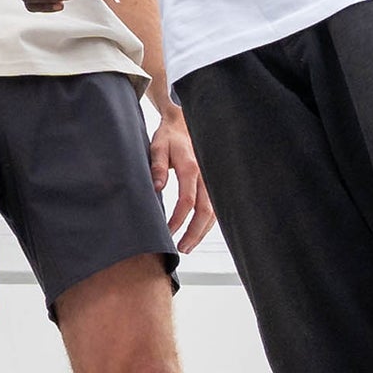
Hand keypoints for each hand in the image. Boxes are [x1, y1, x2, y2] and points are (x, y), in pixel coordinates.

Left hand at [150, 106, 216, 252]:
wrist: (185, 123)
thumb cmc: (168, 137)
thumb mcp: (157, 147)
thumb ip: (157, 167)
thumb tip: (156, 188)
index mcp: (191, 168)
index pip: (187, 201)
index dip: (179, 219)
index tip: (168, 232)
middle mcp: (206, 175)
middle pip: (205, 210)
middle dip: (194, 232)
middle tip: (182, 248)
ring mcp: (212, 179)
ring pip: (214, 211)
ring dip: (202, 230)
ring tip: (189, 245)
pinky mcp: (214, 182)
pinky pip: (215, 205)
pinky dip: (208, 221)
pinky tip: (198, 231)